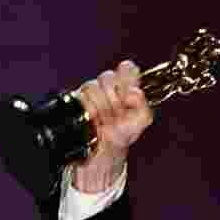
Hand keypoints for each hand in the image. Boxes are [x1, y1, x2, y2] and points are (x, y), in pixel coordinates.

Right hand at [72, 60, 153, 192]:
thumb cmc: (122, 134)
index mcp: (124, 87)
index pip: (126, 68)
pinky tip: (93, 120)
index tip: (128, 94)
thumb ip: (144, 106)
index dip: (127, 77)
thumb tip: (134, 92)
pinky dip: (89, 109)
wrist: (102, 152)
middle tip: (116, 112)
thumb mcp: (141, 122)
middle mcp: (106, 87)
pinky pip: (79, 97)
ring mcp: (89, 93)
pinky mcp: (75, 101)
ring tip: (104, 120)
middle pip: (108, 76)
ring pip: (93, 86)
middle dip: (114, 97)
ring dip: (101, 106)